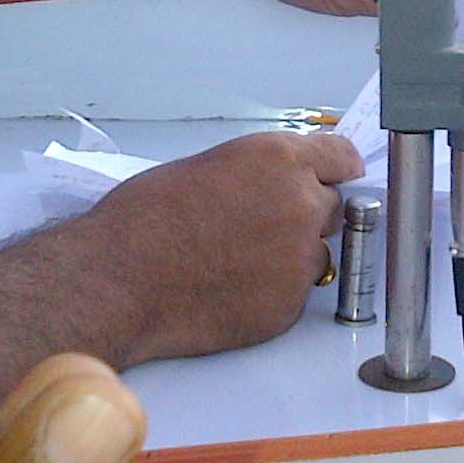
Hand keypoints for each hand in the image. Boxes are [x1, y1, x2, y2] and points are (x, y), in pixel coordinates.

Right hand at [88, 131, 362, 364]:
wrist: (121, 278)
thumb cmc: (145, 220)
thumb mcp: (207, 167)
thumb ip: (257, 172)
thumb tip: (276, 183)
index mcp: (279, 158)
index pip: (342, 157)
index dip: (336, 169)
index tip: (340, 176)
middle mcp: (300, 203)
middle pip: (333, 207)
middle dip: (306, 215)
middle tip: (262, 227)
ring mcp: (299, 257)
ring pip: (316, 254)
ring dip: (290, 257)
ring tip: (236, 262)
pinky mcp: (290, 305)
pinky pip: (296, 295)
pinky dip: (273, 293)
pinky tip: (231, 290)